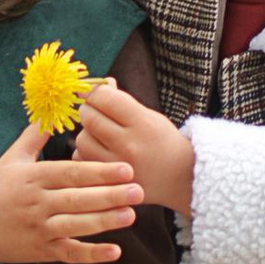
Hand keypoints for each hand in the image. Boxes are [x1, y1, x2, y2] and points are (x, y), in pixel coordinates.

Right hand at [0, 123, 143, 263]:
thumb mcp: (10, 159)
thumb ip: (33, 137)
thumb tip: (52, 113)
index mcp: (33, 178)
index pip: (71, 173)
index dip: (99, 171)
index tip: (125, 168)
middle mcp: (37, 204)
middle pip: (78, 199)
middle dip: (110, 195)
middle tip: (139, 189)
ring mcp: (40, 229)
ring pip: (77, 226)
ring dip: (106, 221)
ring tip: (132, 214)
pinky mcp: (42, 251)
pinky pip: (70, 253)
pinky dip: (92, 254)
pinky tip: (116, 251)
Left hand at [75, 79, 195, 222]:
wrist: (182, 179)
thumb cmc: (164, 142)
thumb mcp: (150, 116)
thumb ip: (123, 100)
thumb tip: (102, 82)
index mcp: (142, 123)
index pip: (105, 98)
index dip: (95, 92)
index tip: (96, 94)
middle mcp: (129, 144)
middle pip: (90, 117)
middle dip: (88, 109)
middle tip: (93, 110)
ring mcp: (118, 165)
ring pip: (82, 140)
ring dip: (86, 132)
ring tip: (98, 133)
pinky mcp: (110, 181)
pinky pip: (83, 160)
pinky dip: (86, 153)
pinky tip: (99, 152)